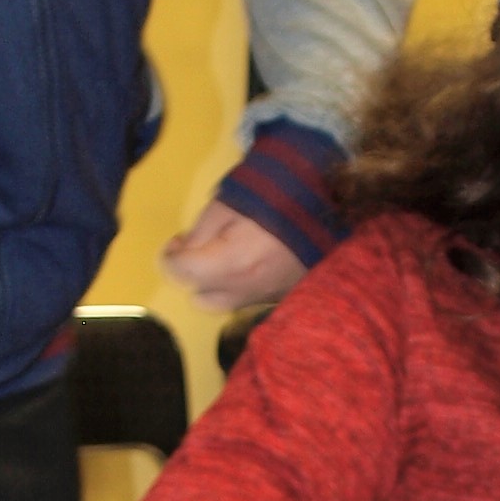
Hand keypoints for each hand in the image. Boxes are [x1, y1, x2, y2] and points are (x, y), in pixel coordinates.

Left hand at [160, 200, 305, 310]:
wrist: (330, 204)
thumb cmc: (274, 197)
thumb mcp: (228, 203)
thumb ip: (201, 230)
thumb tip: (186, 249)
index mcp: (231, 262)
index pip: (183, 273)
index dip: (169, 258)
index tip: (174, 243)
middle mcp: (245, 288)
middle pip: (199, 296)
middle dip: (192, 274)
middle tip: (196, 248)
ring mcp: (265, 296)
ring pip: (221, 303)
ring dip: (213, 284)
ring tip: (220, 257)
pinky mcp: (279, 295)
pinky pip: (245, 300)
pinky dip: (236, 286)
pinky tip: (245, 262)